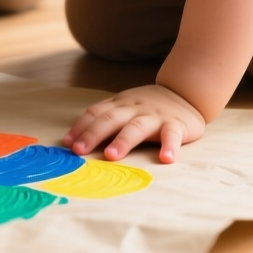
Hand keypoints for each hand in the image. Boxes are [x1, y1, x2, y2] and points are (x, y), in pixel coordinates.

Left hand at [62, 84, 206, 163]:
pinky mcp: (176, 125)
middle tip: (79, 151)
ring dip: (123, 140)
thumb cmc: (147, 107)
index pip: (96, 113)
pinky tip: (166, 159)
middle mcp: (134, 109)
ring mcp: (155, 116)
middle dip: (93, 134)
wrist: (184, 94)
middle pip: (111, 119)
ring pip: (137, 127)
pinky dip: (170, 146)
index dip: (81, 127)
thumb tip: (74, 140)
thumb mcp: (124, 107)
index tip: (67, 144)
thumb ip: (104, 118)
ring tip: (111, 156)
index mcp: (120, 104)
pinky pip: (172, 135)